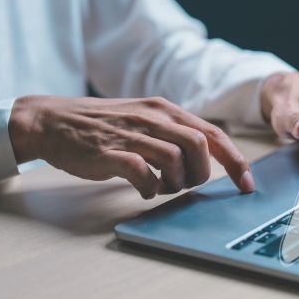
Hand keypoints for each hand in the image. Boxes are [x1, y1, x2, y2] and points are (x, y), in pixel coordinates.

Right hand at [8, 95, 254, 198]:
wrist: (51, 121)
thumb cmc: (101, 126)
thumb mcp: (144, 119)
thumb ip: (173, 134)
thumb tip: (203, 161)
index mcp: (165, 110)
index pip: (213, 133)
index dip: (235, 160)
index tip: (246, 183)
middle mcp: (153, 118)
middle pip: (200, 145)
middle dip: (202, 173)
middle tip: (186, 185)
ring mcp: (131, 134)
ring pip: (175, 159)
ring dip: (176, 183)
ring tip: (161, 187)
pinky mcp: (110, 152)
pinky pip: (143, 172)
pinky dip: (150, 187)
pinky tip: (143, 189)